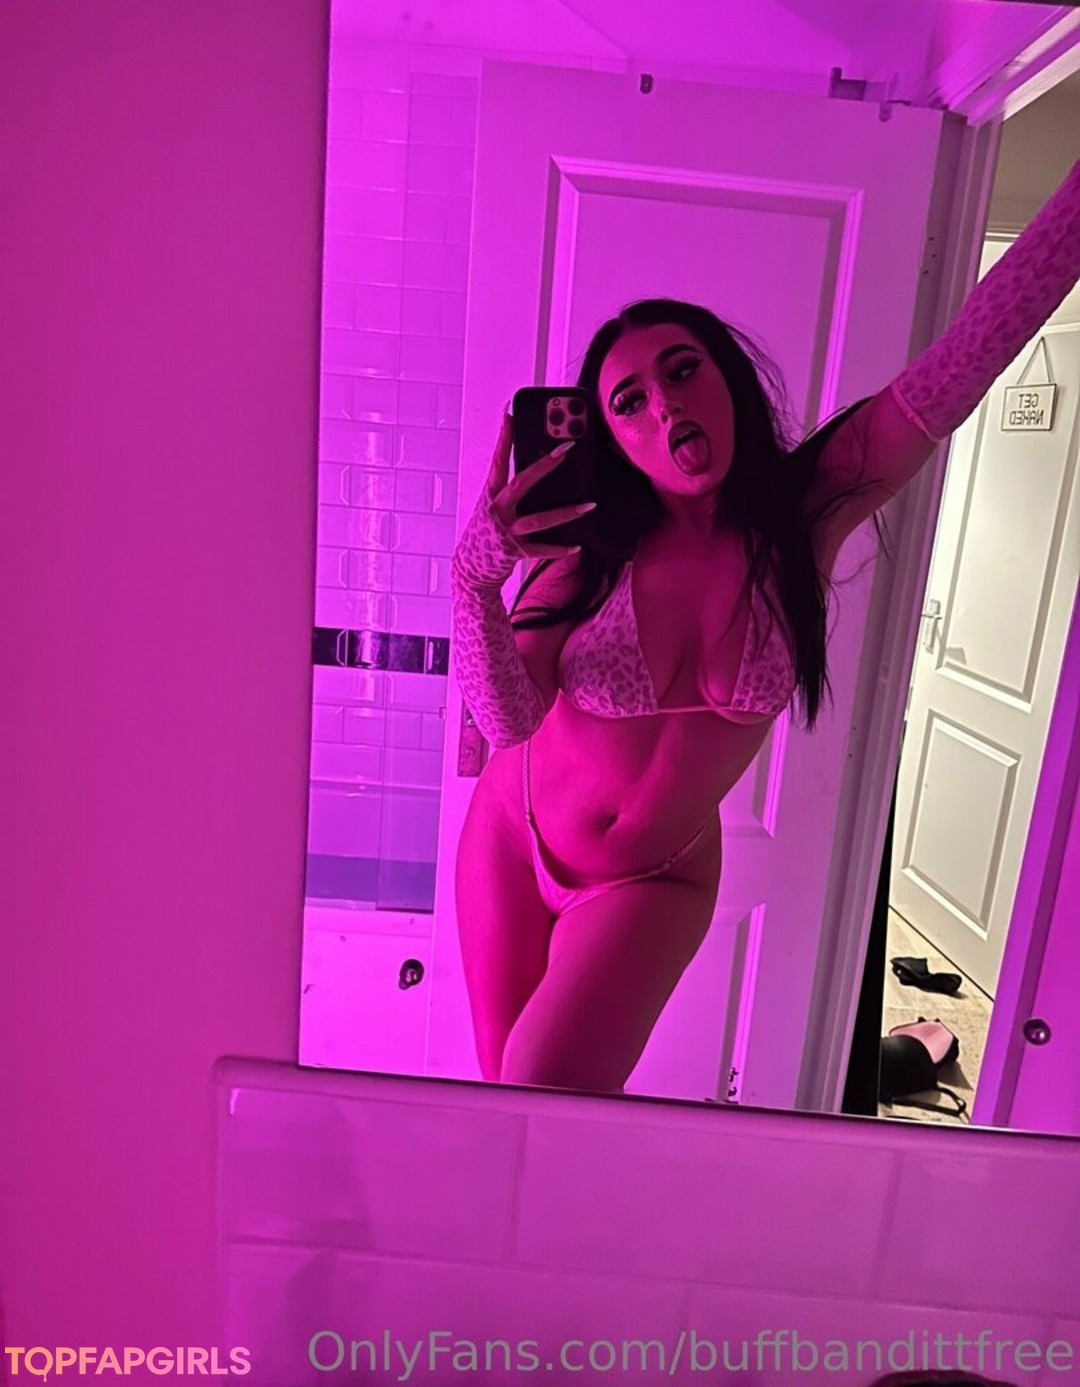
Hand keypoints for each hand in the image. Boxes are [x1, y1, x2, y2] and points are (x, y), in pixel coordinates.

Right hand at [485, 410, 595, 559]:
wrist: (470, 569)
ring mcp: (507, 531)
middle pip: (522, 482)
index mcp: (491, 495)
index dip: (503, 438)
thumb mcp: (494, 508)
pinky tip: (576, 546)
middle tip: (566, 448)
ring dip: (566, 512)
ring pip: (539, 519)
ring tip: (589, 505)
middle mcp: (498, 510)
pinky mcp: (515, 552)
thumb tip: (541, 472)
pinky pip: (541, 549)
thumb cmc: (486, 534)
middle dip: (544, 464)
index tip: (510, 414)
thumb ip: (512, 493)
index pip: (498, 461)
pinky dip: (560, 548)